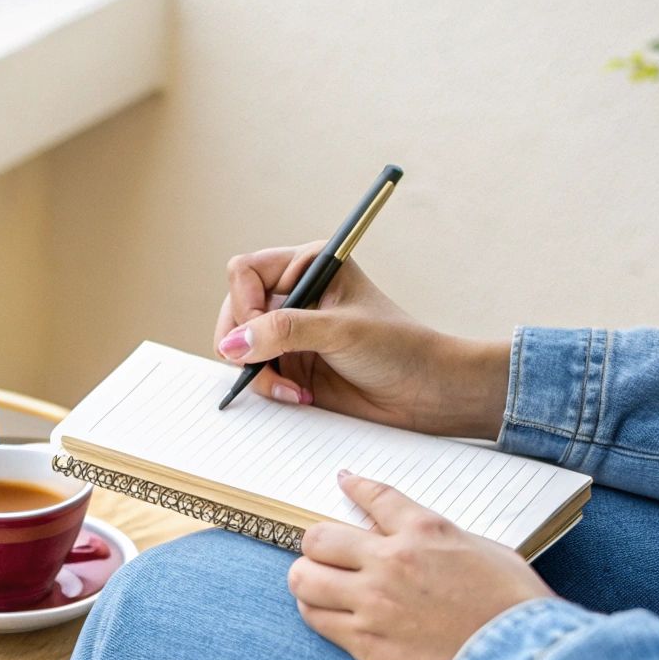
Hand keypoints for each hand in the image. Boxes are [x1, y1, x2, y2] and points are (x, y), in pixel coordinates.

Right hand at [213, 244, 509, 438]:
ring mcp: (291, 331)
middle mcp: (296, 294)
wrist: (427, 393)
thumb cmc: (398, 348)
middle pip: (235, 309)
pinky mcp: (292, 363)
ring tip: (288, 387)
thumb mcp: (339, 331)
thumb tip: (232, 342)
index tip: (259, 332)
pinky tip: (297, 394)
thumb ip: (283, 331)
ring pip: (239, 344)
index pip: (246, 272)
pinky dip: (267, 386)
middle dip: (244, 342)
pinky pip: (254, 372)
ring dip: (256, 370)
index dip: (244, 304)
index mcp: (309, 265)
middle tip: (264, 363)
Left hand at [288, 472, 555, 659]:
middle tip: (329, 555)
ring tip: (321, 586)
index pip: (374, 497)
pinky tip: (327, 612)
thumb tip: (419, 539)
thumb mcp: (487, 553)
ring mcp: (372, 603)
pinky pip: (316, 619)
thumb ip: (443, 541)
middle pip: (318, 538)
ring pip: (305, 579)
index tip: (344, 481)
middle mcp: (390, 562)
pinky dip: (316, 612)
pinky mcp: (365, 642)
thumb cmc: (515, 609)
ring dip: (309, 579)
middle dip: (320, 545)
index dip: (354, 486)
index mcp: (425, 532)